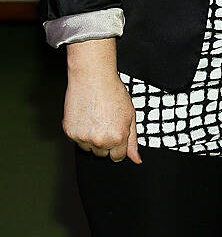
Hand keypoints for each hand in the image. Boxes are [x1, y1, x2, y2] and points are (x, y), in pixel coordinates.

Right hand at [63, 39, 140, 163]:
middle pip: (102, 154)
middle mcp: (101, 140)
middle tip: (105, 122)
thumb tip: (136, 159)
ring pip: (88, 148)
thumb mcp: (130, 115)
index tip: (116, 135)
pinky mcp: (70, 133)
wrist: (92, 77)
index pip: (118, 157)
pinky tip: (86, 117)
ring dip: (91, 139)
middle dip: (105, 142)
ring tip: (95, 118)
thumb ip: (133, 140)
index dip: (118, 146)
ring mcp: (84, 138)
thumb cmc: (113, 92)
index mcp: (118, 137)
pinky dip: (80, 132)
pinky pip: (76, 140)